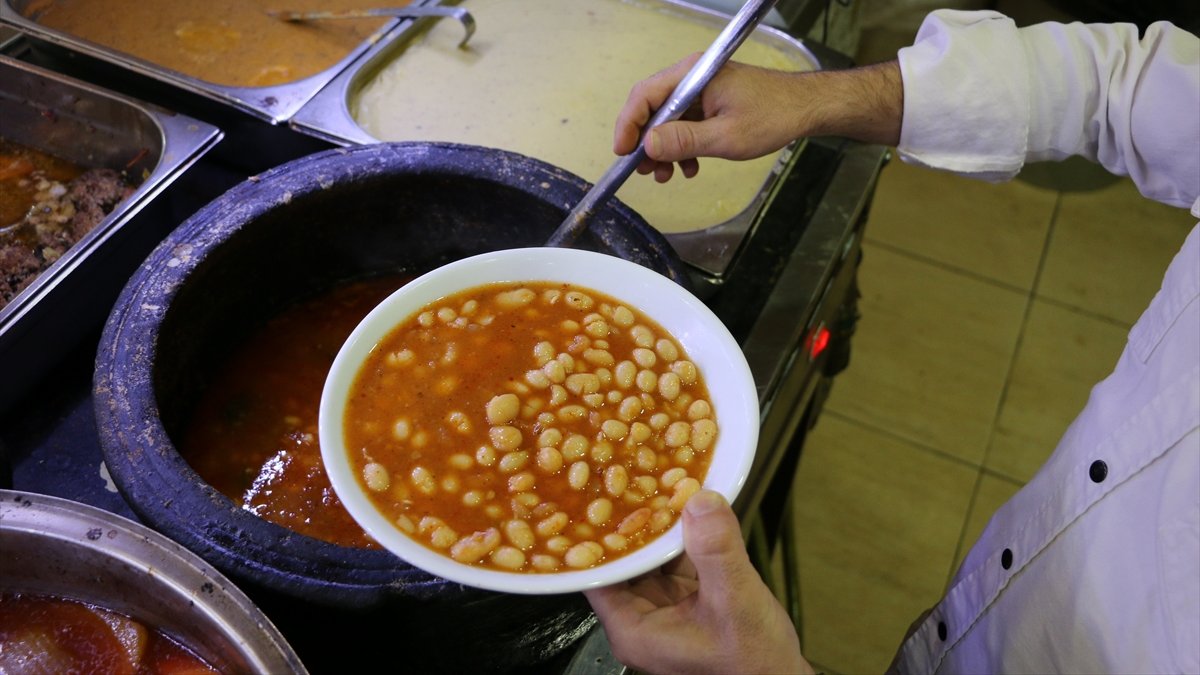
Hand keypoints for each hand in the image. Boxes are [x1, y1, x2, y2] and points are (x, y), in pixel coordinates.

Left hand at [584, 490, 813, 674]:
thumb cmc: (753, 663)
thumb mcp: (734, 601)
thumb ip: (716, 550)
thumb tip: (701, 499)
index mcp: (632, 627)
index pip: (596, 572)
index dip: (594, 532)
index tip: (599, 489)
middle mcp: (639, 616)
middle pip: (621, 557)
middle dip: (629, 518)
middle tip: (631, 472)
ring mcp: (663, 605)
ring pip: (650, 554)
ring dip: (658, 522)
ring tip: (658, 477)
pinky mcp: (686, 598)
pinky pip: (676, 557)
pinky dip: (683, 534)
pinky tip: (688, 503)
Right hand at [614, 55, 903, 182]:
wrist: (805, 109)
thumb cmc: (772, 117)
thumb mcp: (725, 136)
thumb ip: (684, 141)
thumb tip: (648, 146)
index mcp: (693, 76)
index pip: (645, 95)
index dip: (629, 125)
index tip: (622, 153)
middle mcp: (693, 79)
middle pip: (652, 108)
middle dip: (645, 142)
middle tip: (644, 171)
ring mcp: (701, 91)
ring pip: (667, 120)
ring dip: (663, 150)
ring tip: (665, 176)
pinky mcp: (710, 103)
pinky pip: (684, 125)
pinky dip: (681, 147)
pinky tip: (689, 168)